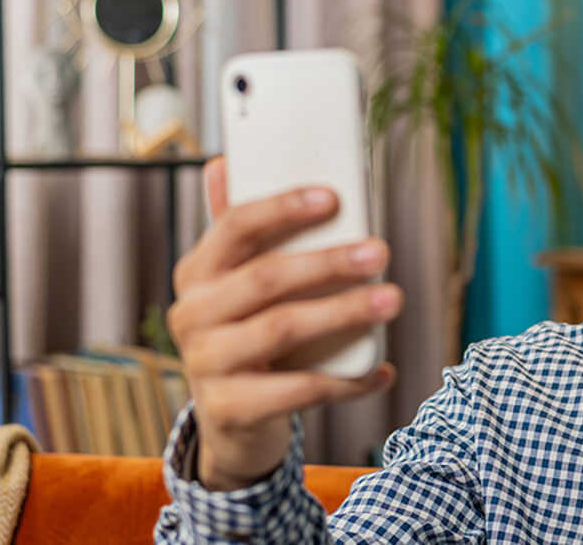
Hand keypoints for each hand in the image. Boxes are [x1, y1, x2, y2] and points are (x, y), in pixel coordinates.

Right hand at [168, 157, 398, 490]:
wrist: (230, 420)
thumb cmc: (245, 333)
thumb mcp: (237, 283)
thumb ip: (239, 231)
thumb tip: (224, 162)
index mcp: (197, 273)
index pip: (235, 227)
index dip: (283, 208)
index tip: (334, 198)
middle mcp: (192, 315)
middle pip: (266, 278)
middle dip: (329, 263)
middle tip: (380, 251)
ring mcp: (206, 365)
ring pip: (283, 330)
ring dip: (344, 313)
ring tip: (391, 300)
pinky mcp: (230, 410)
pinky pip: (299, 390)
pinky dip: (347, 380)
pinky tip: (381, 369)